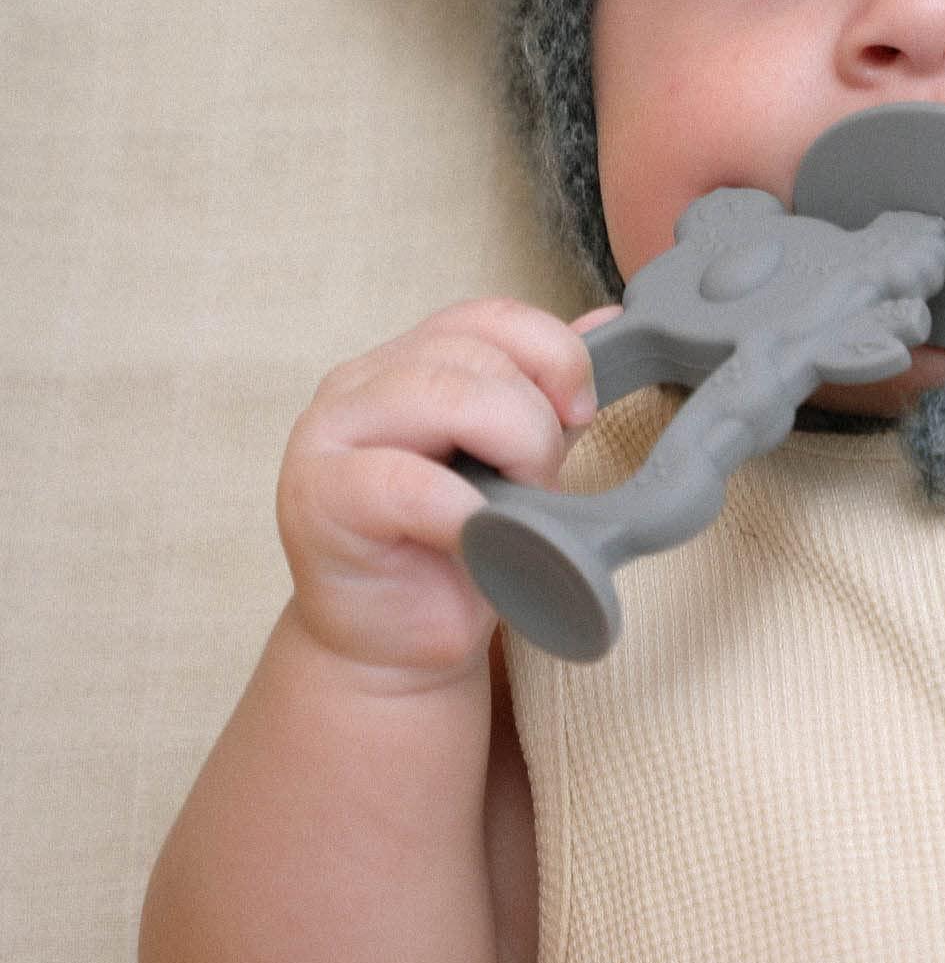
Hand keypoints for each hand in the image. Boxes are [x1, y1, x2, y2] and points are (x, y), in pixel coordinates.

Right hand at [276, 298, 612, 684]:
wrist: (396, 645)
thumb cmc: (456, 549)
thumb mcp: (514, 461)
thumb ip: (547, 394)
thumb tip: (610, 320)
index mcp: (409, 360)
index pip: (488, 317)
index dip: (552, 351)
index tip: (583, 410)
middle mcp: (359, 381)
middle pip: (473, 353)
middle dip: (534, 417)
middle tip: (541, 482)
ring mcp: (328, 433)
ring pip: (441, 394)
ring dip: (507, 448)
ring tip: (513, 508)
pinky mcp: (316, 496)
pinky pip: (402, 480)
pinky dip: (461, 507)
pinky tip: (479, 534)